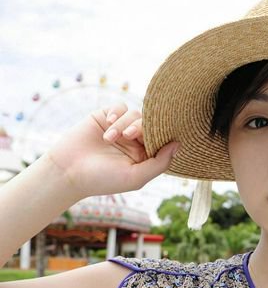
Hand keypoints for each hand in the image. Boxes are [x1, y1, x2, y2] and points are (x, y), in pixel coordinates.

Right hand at [45, 103, 177, 198]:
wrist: (68, 171)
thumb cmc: (102, 180)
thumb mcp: (135, 177)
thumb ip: (159, 163)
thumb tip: (179, 145)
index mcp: (144, 157)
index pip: (162, 140)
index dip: (160, 136)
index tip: (150, 139)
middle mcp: (135, 142)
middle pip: (150, 124)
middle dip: (140, 127)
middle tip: (128, 136)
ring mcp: (120, 128)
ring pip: (135, 114)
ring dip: (123, 124)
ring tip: (109, 138)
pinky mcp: (105, 117)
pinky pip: (119, 107)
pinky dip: (116, 114)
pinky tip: (107, 126)